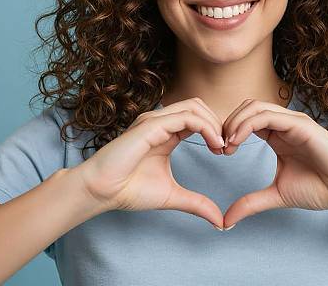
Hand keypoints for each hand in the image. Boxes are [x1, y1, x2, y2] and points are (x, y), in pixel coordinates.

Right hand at [73, 98, 225, 228]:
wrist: (101, 191)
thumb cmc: (129, 190)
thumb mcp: (173, 196)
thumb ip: (197, 203)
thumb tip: (220, 221)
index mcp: (166, 132)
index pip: (197, 117)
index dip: (215, 130)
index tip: (224, 151)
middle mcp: (160, 121)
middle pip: (198, 105)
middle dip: (217, 122)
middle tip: (226, 147)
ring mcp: (155, 120)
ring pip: (194, 106)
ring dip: (213, 123)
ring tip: (220, 146)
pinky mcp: (151, 125)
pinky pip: (185, 117)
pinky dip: (204, 127)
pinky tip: (213, 145)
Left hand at [221, 98, 327, 227]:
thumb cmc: (319, 188)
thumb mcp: (276, 195)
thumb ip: (251, 202)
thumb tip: (226, 220)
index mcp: (276, 134)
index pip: (245, 119)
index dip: (228, 131)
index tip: (219, 152)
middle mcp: (283, 123)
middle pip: (246, 108)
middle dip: (228, 123)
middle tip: (219, 147)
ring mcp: (292, 121)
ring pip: (254, 107)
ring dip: (235, 122)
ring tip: (227, 144)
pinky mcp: (300, 124)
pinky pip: (268, 116)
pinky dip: (247, 124)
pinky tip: (238, 141)